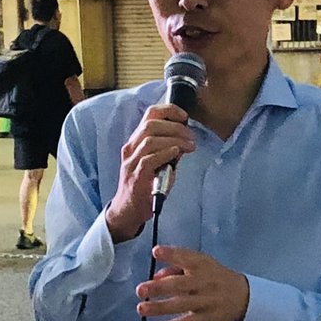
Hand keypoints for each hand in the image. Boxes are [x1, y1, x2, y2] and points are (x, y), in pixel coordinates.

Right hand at [105, 105, 195, 242]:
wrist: (128, 209)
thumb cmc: (145, 184)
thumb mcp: (157, 162)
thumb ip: (169, 149)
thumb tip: (186, 139)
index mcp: (136, 141)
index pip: (149, 115)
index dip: (168, 110)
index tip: (185, 116)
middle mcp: (131, 148)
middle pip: (151, 125)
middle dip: (176, 127)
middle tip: (191, 137)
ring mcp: (132, 163)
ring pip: (150, 140)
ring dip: (175, 140)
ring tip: (190, 146)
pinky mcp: (136, 177)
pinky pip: (150, 159)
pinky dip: (166, 153)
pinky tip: (177, 153)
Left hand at [136, 245, 249, 320]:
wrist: (244, 296)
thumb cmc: (215, 277)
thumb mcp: (202, 265)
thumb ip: (178, 266)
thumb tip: (155, 276)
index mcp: (203, 265)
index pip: (187, 257)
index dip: (172, 254)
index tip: (156, 251)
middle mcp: (204, 282)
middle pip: (181, 284)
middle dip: (160, 287)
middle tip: (141, 290)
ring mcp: (205, 302)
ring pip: (181, 305)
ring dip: (160, 307)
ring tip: (141, 308)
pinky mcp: (206, 319)